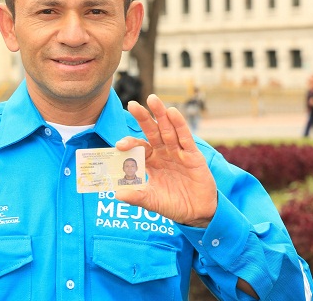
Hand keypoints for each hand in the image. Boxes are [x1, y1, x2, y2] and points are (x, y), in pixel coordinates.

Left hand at [115, 94, 217, 227]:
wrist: (196, 213)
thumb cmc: (173, 204)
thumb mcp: (151, 201)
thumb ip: (136, 196)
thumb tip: (116, 194)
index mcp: (152, 161)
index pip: (139, 146)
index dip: (130, 143)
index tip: (119, 145)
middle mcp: (164, 153)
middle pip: (152, 131)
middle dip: (143, 118)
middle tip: (132, 104)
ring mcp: (179, 153)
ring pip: (168, 130)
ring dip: (161, 114)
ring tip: (152, 99)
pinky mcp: (193, 156)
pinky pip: (185, 138)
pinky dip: (179, 125)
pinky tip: (172, 112)